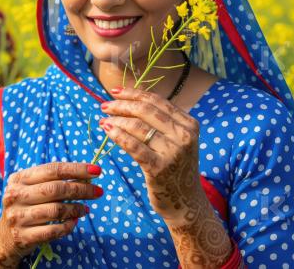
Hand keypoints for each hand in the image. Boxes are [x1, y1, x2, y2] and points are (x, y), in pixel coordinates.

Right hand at [0, 162, 100, 267]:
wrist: (5, 237)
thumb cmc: (26, 207)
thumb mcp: (32, 189)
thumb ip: (53, 181)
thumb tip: (86, 177)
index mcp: (19, 178)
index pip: (53, 169)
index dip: (77, 169)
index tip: (96, 171)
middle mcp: (15, 195)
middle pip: (56, 189)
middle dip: (81, 189)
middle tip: (98, 192)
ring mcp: (18, 216)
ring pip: (56, 210)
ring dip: (76, 209)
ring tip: (86, 209)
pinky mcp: (23, 236)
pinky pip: (52, 230)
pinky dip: (68, 226)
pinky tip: (74, 222)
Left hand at [99, 87, 205, 224]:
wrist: (185, 202)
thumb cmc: (175, 168)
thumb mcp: (176, 141)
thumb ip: (161, 122)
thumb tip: (128, 100)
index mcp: (189, 124)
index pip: (157, 101)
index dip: (134, 94)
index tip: (115, 91)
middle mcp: (184, 136)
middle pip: (146, 111)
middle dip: (122, 105)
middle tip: (104, 106)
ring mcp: (173, 152)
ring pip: (138, 127)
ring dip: (116, 120)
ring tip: (103, 120)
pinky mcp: (159, 168)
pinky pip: (133, 146)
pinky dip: (118, 135)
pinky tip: (107, 131)